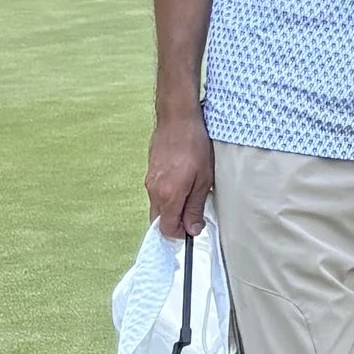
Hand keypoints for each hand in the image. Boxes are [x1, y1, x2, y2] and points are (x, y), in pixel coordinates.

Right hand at [147, 108, 214, 240]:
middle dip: (176, 223)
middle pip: (160, 221)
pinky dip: (168, 196)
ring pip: (158, 207)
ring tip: (191, 193)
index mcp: (168, 196)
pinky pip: (156, 193)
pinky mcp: (150, 172)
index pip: (168, 230)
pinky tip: (183, 182)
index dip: (182, 234)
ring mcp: (149, 181)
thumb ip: (196, 207)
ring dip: (173, 208)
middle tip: (194, 213)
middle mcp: (154, 191)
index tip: (195, 228)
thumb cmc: (195, 146)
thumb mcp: (204, 180)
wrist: (177, 119)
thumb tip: (193, 230)